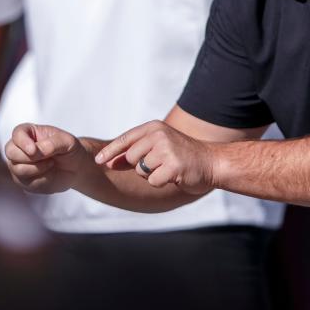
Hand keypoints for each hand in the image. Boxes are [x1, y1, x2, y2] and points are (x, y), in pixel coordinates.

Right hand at [4, 123, 86, 193]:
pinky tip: (49, 174)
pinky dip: (41, 180)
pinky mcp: (22, 180)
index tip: (33, 150)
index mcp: (28, 133)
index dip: (23, 142)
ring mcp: (18, 164)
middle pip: (11, 152)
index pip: (17, 134)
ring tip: (51, 164)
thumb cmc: (68, 150)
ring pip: (17, 169)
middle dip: (29, 158)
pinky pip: (26, 183)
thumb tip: (37, 151)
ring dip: (38, 169)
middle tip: (49, 159)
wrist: (74, 168)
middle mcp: (19, 147)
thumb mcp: (67, 141)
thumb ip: (52, 143)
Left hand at [93, 120, 217, 194]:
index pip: (125, 139)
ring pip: (141, 170)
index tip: (97, 161)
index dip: (110, 151)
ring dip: (152, 175)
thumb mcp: (159, 145)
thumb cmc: (182, 156)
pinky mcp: (173, 166)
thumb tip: (108, 162)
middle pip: (130, 157)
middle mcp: (159, 135)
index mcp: (154, 127)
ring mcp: (166, 149)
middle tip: (159, 164)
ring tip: (169, 168)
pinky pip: (152, 181)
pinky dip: (161, 182)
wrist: (212, 162)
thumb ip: (136, 151)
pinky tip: (175, 176)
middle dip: (139, 166)